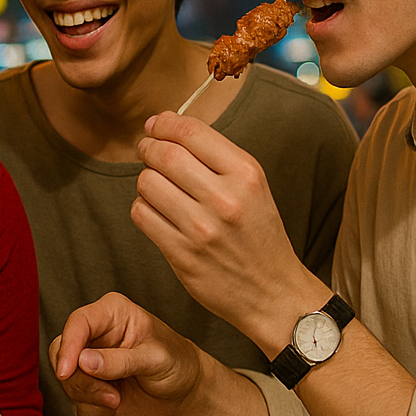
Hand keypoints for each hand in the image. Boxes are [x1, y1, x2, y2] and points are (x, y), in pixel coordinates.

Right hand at [49, 292, 207, 415]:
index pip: (78, 322)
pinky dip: (95, 410)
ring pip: (67, 381)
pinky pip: (78, 403)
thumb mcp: (155, 359)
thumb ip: (121, 361)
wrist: (183, 390)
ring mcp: (88, 363)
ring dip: (90, 397)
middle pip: (61, 352)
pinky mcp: (89, 388)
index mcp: (110, 313)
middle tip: (109, 395)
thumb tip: (83, 362)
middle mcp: (94, 335)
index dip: (69, 346)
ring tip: (118, 399)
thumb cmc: (175, 361)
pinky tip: (117, 404)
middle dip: (78, 379)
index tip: (67, 371)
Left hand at [134, 112, 323, 347]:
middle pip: (164, 154)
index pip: (191, 132)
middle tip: (147, 150)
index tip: (155, 125)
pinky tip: (157, 211)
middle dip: (148, 147)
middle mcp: (225, 198)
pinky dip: (143, 207)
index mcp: (246, 173)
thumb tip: (164, 126)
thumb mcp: (252, 186)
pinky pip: (142, 214)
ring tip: (157, 186)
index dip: (165, 123)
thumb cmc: (259, 234)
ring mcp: (201, 229)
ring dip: (146, 179)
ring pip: (148, 183)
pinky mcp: (182, 255)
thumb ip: (214, 156)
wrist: (273, 292)